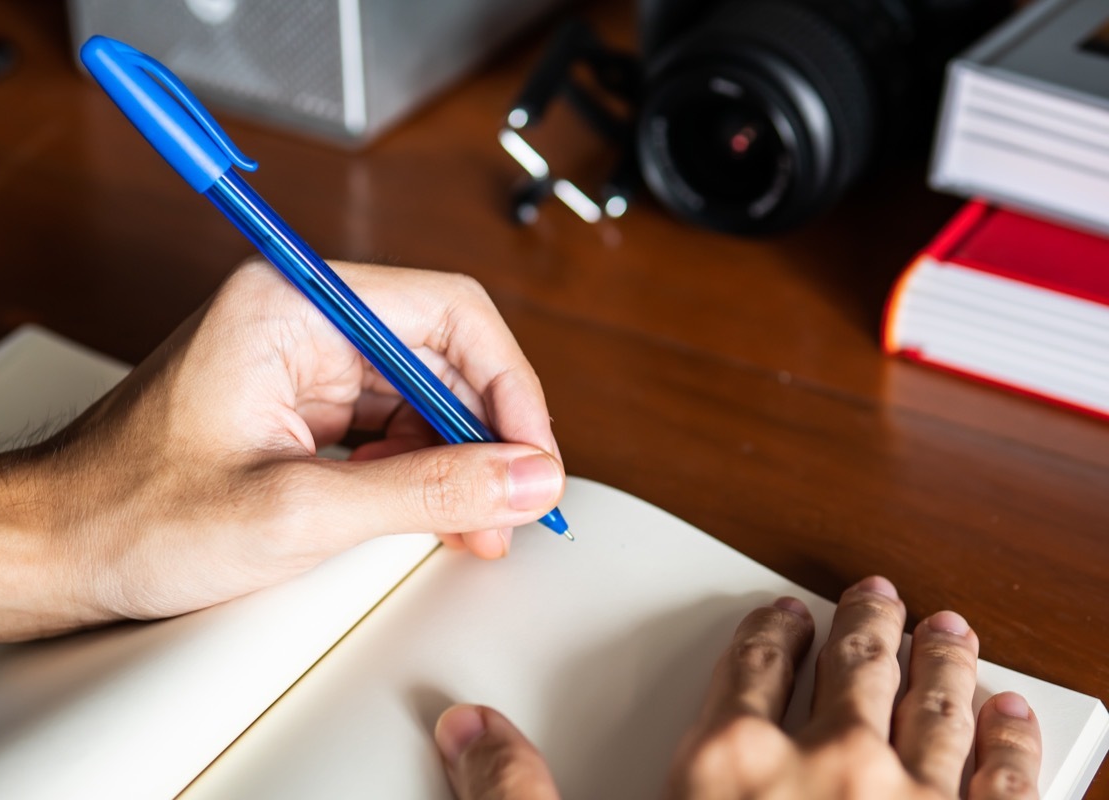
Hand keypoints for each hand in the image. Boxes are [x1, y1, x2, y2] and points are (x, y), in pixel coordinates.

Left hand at [0, 259, 565, 641]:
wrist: (54, 551)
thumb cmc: (134, 517)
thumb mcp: (298, 512)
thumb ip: (428, 490)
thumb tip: (527, 477)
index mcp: (292, 306)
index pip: (448, 313)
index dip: (508, 386)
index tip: (531, 458)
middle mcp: (301, 318)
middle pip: (443, 353)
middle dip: (485, 434)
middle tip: (511, 505)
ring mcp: (300, 360)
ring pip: (422, 392)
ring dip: (458, 458)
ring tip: (474, 524)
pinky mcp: (299, 402)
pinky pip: (389, 422)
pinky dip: (420, 470)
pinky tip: (432, 514)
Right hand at [434, 576, 1041, 799]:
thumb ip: (517, 795)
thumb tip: (471, 733)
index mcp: (730, 764)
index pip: (751, 665)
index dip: (766, 632)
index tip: (780, 615)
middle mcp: (828, 766)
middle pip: (853, 666)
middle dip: (866, 625)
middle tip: (875, 595)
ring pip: (936, 703)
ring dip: (944, 660)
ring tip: (950, 630)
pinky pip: (1006, 779)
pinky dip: (1011, 739)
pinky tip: (1013, 716)